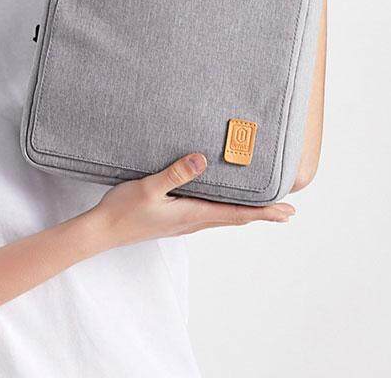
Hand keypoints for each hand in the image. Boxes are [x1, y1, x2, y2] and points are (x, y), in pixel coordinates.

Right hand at [88, 152, 295, 249]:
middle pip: (236, 218)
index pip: (237, 214)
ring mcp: (184, 224)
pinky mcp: (175, 221)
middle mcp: (193, 222)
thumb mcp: (149, 187)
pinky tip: (223, 205)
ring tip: (263, 208)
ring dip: (246, 213)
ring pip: (223, 218)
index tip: (286, 212)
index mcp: (192, 214)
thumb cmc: (124, 210)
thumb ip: (176, 172)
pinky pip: (209, 215)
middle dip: (262, 214)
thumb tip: (202, 159)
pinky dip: (226, 211)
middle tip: (287, 211)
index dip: (264, 212)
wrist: (103, 231)